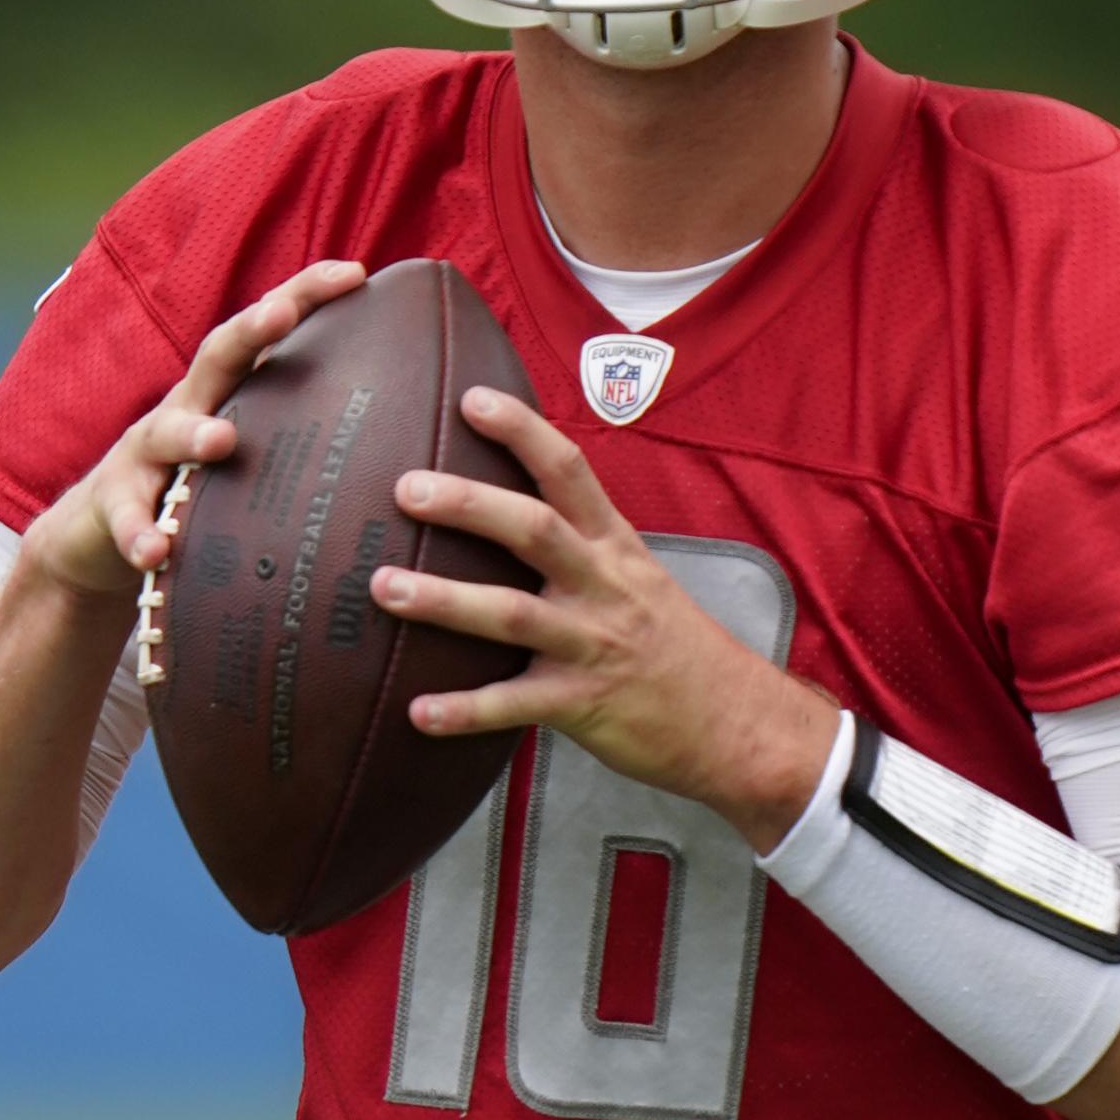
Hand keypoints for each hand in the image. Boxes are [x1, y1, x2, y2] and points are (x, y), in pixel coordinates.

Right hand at [18, 259, 368, 609]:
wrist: (99, 535)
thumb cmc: (200, 489)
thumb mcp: (251, 454)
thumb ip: (307, 440)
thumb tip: (407, 442)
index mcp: (227, 393)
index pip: (267, 331)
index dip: (306, 295)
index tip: (356, 273)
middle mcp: (185, 409)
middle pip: (215, 358)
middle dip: (249, 331)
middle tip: (283, 314)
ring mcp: (144, 455)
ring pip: (165, 433)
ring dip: (193, 434)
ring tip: (220, 442)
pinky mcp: (114, 505)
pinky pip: (127, 517)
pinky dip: (141, 532)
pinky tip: (157, 550)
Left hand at [371, 386, 840, 852]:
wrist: (734, 720)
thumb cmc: (672, 644)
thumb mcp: (635, 575)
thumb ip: (577, 542)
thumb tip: (501, 506)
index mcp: (614, 546)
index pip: (569, 471)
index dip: (522, 431)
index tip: (472, 399)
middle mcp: (602, 586)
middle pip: (534, 531)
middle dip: (469, 506)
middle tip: (406, 488)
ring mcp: (592, 644)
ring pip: (513, 615)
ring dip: (445, 600)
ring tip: (385, 588)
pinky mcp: (582, 703)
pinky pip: (515, 706)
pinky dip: (466, 710)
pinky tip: (418, 712)